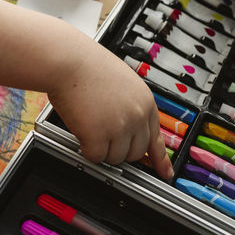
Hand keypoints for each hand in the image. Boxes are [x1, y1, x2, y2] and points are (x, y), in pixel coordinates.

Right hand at [47, 39, 172, 179]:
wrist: (69, 60)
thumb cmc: (88, 66)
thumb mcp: (123, 83)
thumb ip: (130, 106)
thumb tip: (129, 131)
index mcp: (145, 102)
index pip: (156, 138)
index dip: (160, 159)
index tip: (165, 173)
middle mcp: (137, 115)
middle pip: (135, 153)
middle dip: (119, 149)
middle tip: (104, 137)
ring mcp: (119, 127)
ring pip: (115, 158)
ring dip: (101, 148)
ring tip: (90, 124)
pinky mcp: (98, 136)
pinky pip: (95, 157)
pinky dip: (86, 149)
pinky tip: (81, 130)